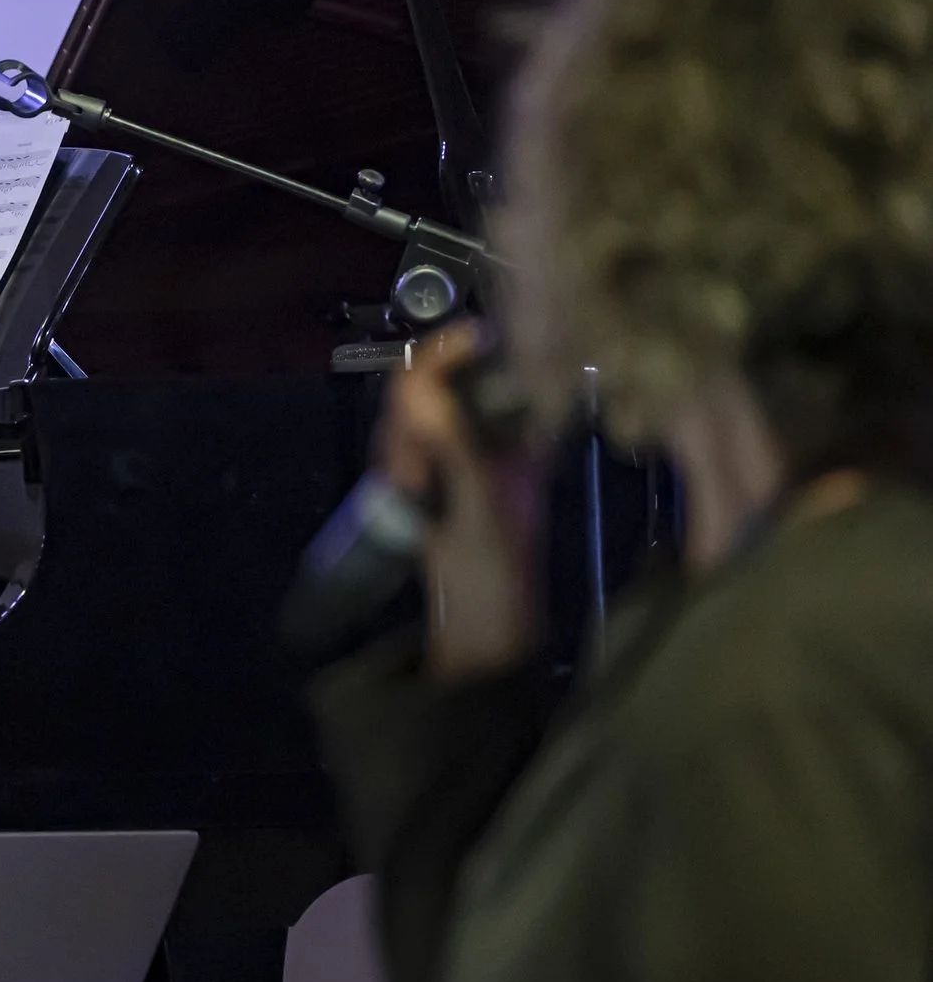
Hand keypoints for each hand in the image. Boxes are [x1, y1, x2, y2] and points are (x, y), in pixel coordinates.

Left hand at [376, 323, 544, 678]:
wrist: (497, 648)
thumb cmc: (480, 586)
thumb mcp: (470, 514)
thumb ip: (450, 450)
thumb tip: (422, 385)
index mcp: (411, 460)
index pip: (412, 384)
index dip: (441, 351)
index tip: (487, 333)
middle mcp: (435, 457)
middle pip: (450, 386)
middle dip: (487, 358)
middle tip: (540, 341)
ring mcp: (470, 471)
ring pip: (485, 406)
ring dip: (517, 381)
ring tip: (560, 362)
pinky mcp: (503, 487)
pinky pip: (516, 435)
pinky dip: (539, 415)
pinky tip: (571, 405)